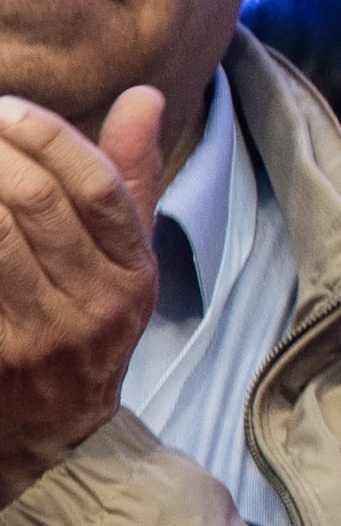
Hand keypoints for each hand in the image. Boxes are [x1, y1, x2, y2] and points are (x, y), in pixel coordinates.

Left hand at [0, 88, 163, 505]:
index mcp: (133, 272)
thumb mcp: (125, 257)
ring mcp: (39, 332)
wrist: (53, 429)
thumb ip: (131, 174)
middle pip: (38, 200)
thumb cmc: (88, 321)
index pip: (100, 185)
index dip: (49, 136)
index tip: (7, 108)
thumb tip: (142, 96)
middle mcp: (94, 303)